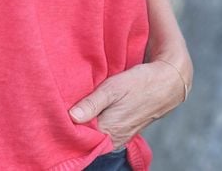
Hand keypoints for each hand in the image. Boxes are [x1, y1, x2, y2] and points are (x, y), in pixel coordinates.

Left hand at [68, 60, 188, 149]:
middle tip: (61, 105)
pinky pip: (102, 130)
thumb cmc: (139, 83)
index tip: (55, 111)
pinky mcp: (122, 131)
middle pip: (85, 135)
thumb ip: (92, 104)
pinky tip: (87, 109)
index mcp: (109, 130)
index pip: (79, 135)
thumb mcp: (113, 88)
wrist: (166, 84)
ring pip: (93, 133)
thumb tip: (72, 117)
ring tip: (73, 104)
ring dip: (83, 121)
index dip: (65, 123)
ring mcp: (118, 137)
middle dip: (73, 123)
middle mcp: (113, 139)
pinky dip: (93, 121)